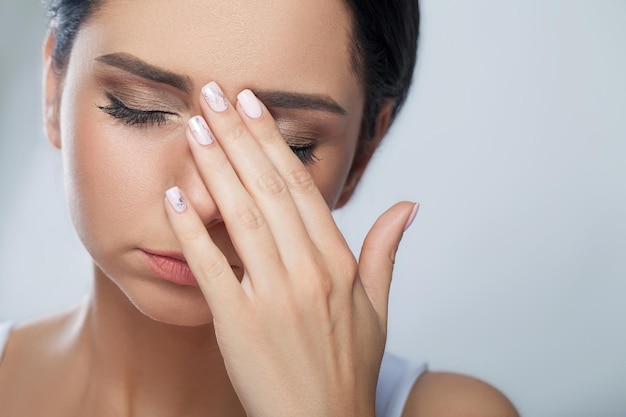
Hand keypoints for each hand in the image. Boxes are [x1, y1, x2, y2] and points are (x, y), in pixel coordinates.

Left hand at [164, 82, 417, 416]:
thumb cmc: (348, 367)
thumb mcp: (378, 308)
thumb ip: (385, 251)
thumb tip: (408, 207)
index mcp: (340, 264)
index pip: (304, 187)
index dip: (276, 141)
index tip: (255, 106)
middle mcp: (309, 273)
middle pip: (270, 189)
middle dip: (240, 136)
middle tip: (215, 96)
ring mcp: (275, 298)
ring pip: (242, 218)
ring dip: (215, 169)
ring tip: (196, 129)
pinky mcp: (240, 325)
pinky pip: (213, 268)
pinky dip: (192, 231)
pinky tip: (175, 198)